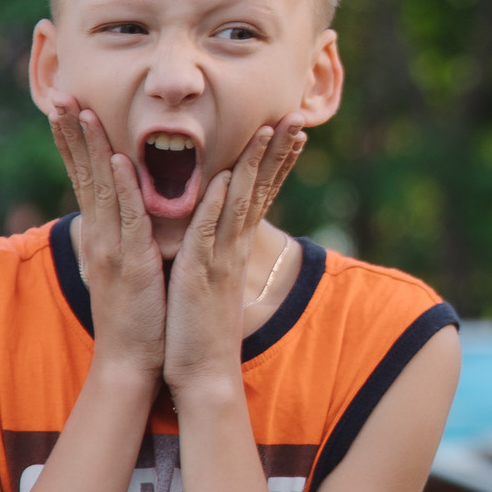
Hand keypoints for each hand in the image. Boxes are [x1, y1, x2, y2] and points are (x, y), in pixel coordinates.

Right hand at [47, 98, 166, 375]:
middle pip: (83, 174)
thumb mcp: (128, 267)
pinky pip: (127, 219)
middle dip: (73, 132)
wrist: (132, 361)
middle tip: (61, 94)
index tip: (66, 106)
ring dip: (93, 148)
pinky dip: (122, 189)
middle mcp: (100, 235)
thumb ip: (125, 237)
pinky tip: (117, 161)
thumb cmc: (137, 315)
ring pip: (101, 188)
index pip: (84, 178)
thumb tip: (127, 213)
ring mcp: (113, 247)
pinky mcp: (132, 263)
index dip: (73, 142)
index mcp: (102, 234)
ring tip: (83, 111)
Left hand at [162, 118, 306, 394]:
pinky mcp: (200, 273)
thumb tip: (208, 237)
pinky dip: (215, 202)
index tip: (290, 130)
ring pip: (240, 201)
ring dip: (254, 164)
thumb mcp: (206, 283)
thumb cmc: (198, 331)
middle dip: (277, 151)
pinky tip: (224, 177)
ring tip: (269, 130)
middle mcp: (233, 248)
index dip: (276, 162)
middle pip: (260, 189)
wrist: (203, 375)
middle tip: (294, 115)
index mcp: (233, 248)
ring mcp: (220, 258)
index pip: (259, 194)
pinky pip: (209, 231)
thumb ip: (209, 255)